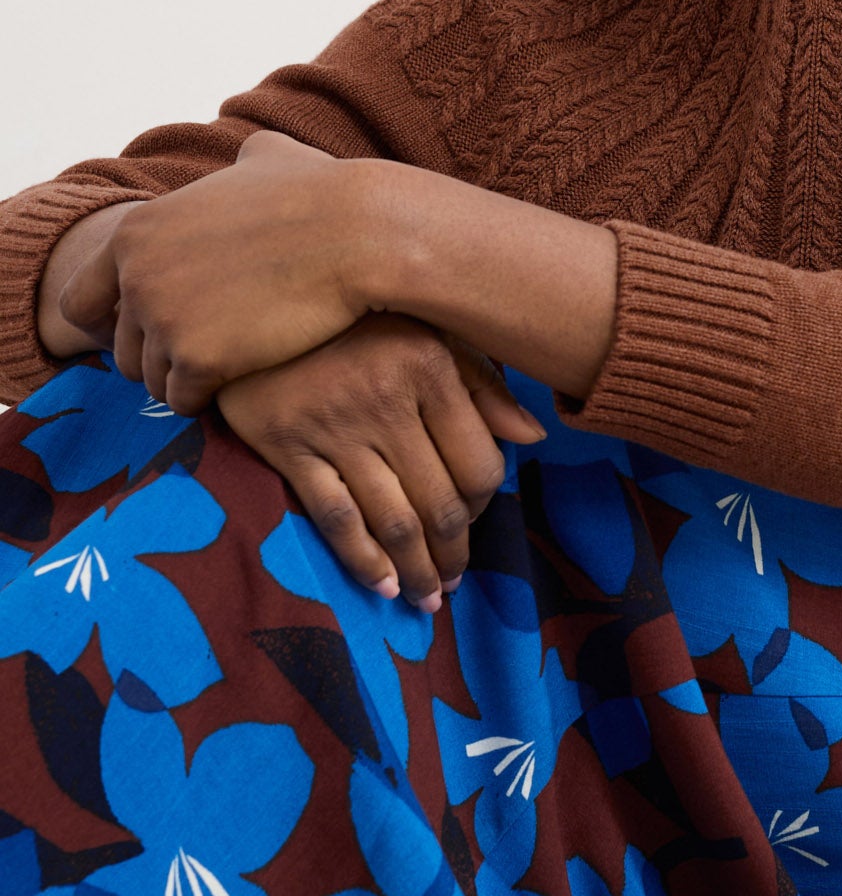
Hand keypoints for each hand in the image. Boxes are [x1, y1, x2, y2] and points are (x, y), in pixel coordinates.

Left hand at [58, 130, 390, 412]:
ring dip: (189, 380)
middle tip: (211, 353)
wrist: (360, 233)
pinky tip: (245, 379)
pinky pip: (184, 400)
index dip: (118, 323)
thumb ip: (242, 162)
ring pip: (152, 381)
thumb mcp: (271, 159)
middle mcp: (136, 276)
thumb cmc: (325, 195)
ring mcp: (163, 320)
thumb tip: (254, 157)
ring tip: (234, 368)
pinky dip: (211, 398)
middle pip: (123, 351)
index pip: (82, 302)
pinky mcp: (198, 359)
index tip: (158, 331)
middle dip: (161, 358)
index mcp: (136, 232)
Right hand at [217, 313, 546, 607]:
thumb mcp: (429, 328)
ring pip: (392, 519)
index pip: (479, 464)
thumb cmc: (355, 317)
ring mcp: (335, 425)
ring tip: (428, 598)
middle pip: (439, 502)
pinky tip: (383, 585)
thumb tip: (533, 438)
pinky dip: (363, 559)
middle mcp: (387, 399)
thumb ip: (483, 383)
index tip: (477, 520)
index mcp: (431, 367)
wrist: (254, 296)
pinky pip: (336, 516)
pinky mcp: (286, 444)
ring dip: (416, 569)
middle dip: (453, 554)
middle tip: (455, 583)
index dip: (486, 506)